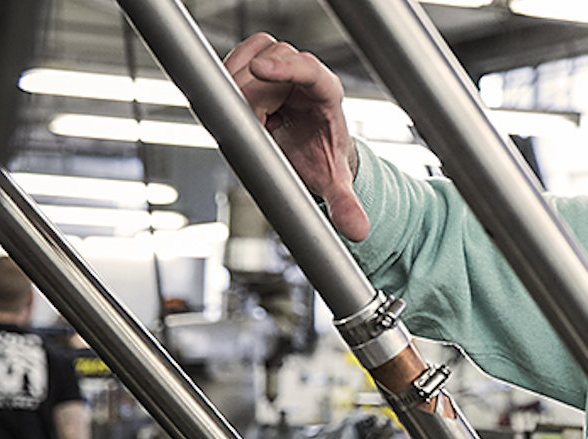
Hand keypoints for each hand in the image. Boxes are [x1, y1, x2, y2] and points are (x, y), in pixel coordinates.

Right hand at [224, 32, 368, 241]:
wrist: (315, 150)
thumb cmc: (324, 159)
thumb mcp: (335, 183)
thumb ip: (345, 205)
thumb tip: (358, 231)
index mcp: (328, 95)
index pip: (309, 70)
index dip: (285, 67)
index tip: (259, 70)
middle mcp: (307, 75)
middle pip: (269, 65)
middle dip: (254, 97)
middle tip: (260, 128)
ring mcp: (283, 67)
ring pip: (249, 59)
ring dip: (240, 90)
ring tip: (259, 123)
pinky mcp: (262, 65)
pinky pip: (236, 61)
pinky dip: (229, 84)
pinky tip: (246, 111)